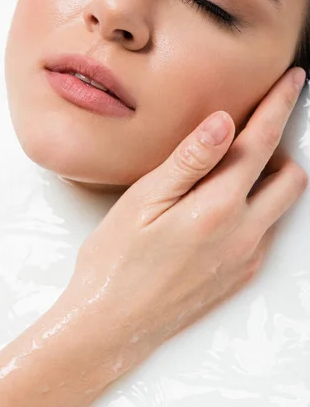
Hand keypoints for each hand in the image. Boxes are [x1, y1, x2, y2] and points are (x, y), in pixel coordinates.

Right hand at [66, 68, 307, 348]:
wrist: (113, 325)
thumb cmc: (116, 262)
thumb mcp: (142, 202)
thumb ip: (188, 161)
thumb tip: (224, 123)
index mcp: (217, 208)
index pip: (260, 144)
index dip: (279, 106)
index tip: (293, 81)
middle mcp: (243, 234)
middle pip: (290, 178)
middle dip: (281, 148)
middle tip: (252, 134)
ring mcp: (245, 259)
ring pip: (280, 207)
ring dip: (268, 183)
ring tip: (227, 176)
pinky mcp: (240, 277)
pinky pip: (265, 235)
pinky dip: (254, 213)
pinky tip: (216, 214)